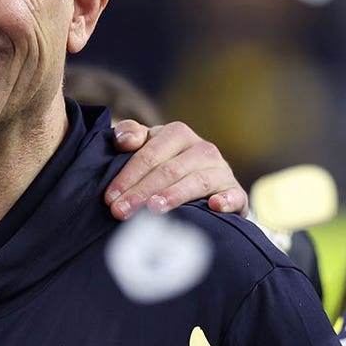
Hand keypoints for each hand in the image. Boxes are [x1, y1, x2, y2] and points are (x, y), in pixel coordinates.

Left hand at [104, 120, 246, 220]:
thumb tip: (124, 140)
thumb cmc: (166, 161)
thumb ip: (131, 135)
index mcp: (177, 133)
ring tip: (153, 209)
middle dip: (141, 192)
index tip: (109, 198)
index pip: (148, 155)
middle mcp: (202, 148)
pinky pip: (234, 195)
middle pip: (168, 170)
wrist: (206, 180)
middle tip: (121, 212)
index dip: (127, 176)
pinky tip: (214, 207)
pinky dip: (226, 200)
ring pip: (196, 181)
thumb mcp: (146, 144)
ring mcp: (221, 170)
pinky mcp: (235, 192)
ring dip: (174, 195)